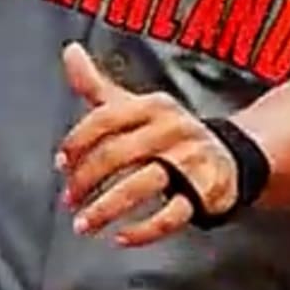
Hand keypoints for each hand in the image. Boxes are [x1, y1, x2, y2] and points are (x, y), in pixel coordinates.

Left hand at [55, 42, 232, 246]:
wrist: (229, 155)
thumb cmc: (168, 132)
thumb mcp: (136, 106)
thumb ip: (98, 85)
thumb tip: (69, 51)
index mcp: (153, 105)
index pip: (105, 119)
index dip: (78, 142)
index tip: (61, 164)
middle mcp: (172, 130)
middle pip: (118, 155)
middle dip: (86, 180)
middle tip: (68, 200)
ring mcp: (190, 162)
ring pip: (141, 186)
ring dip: (106, 208)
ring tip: (84, 224)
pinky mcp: (204, 193)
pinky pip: (172, 216)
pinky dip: (144, 231)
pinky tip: (121, 238)